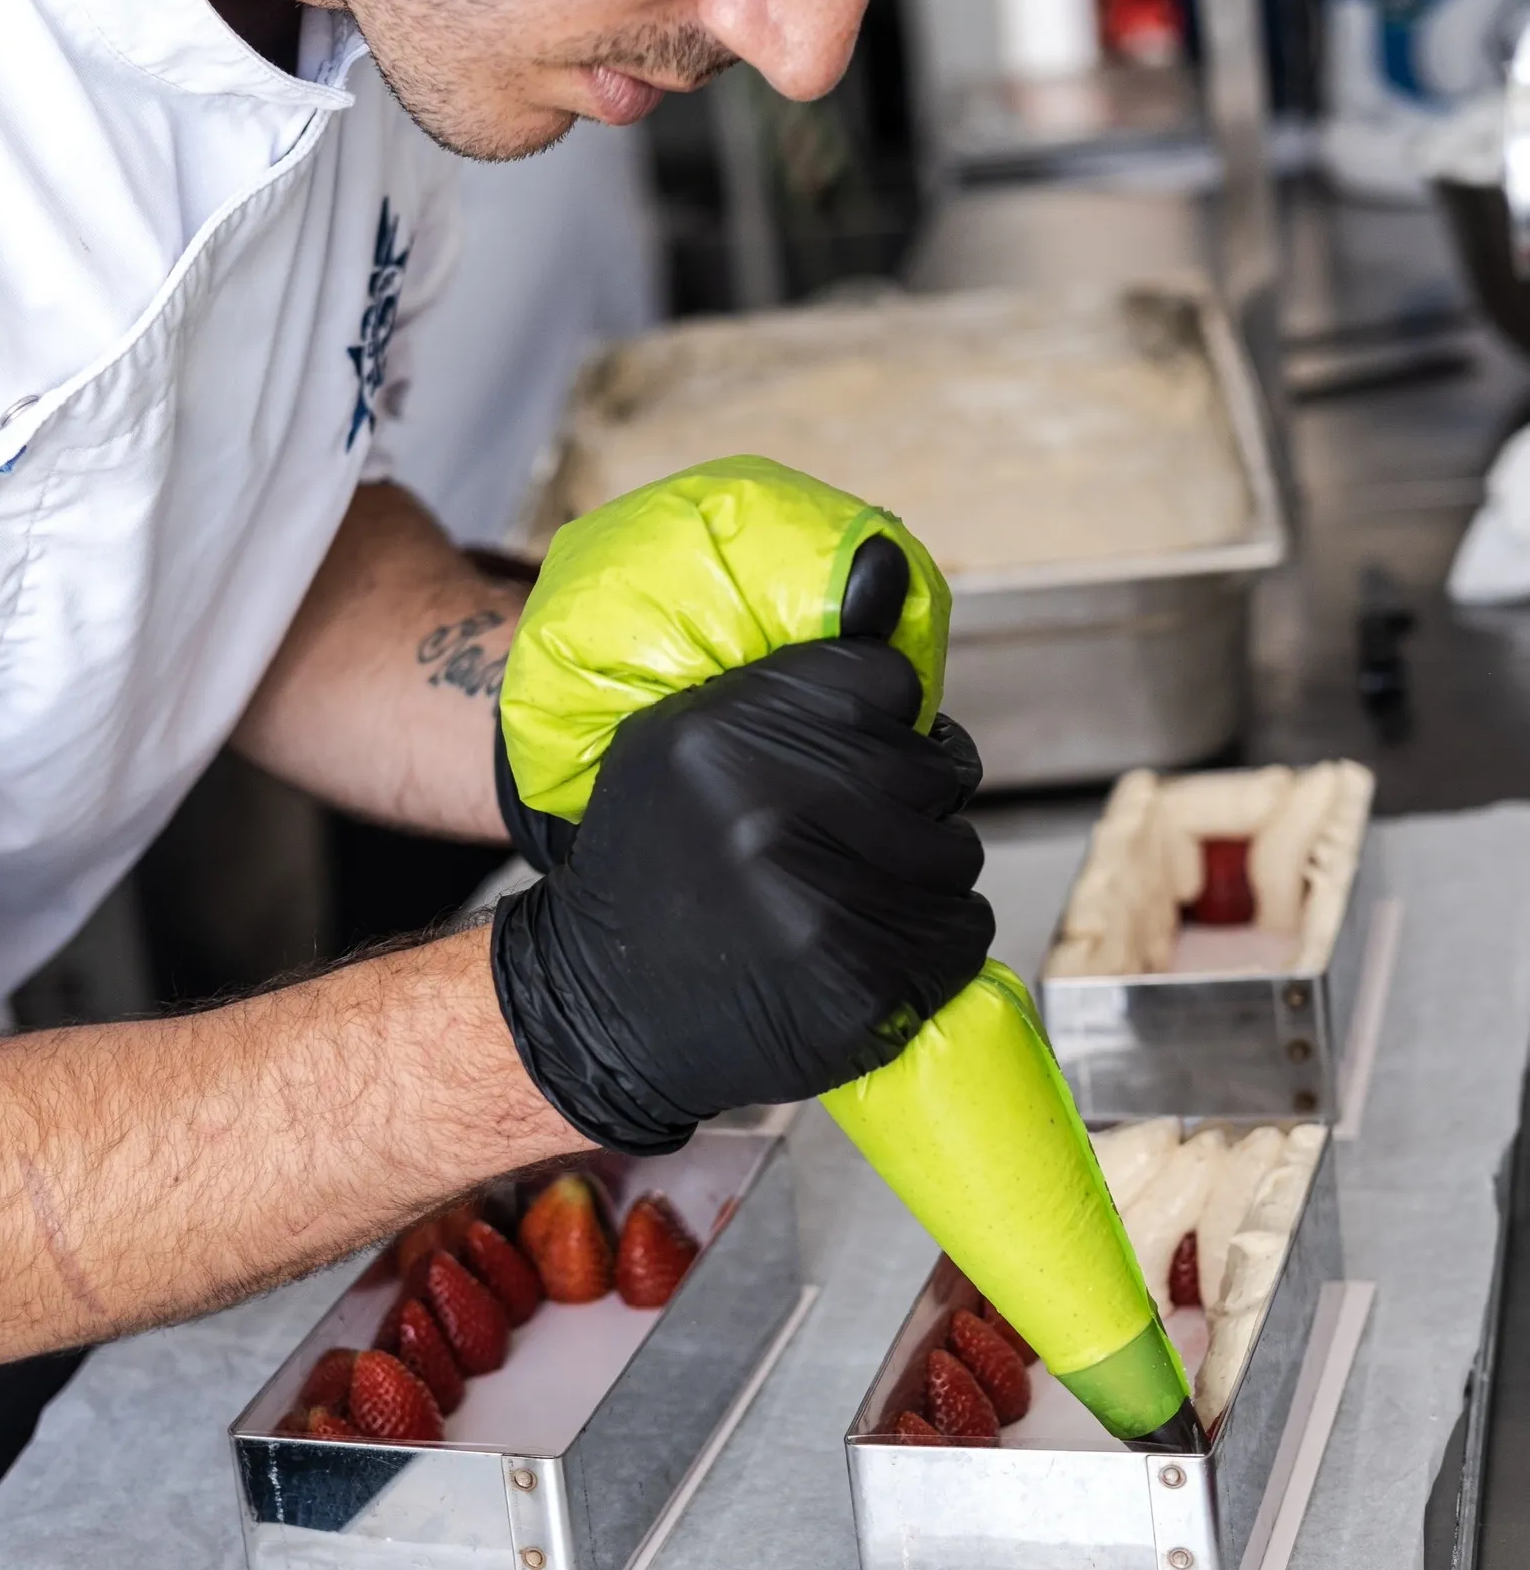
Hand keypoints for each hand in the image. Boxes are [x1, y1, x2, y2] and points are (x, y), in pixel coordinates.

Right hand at [490, 637, 995, 1153]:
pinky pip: (965, 931)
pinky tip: (870, 946)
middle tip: (854, 833)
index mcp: (723, 735)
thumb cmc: (654, 862)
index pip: (885, 681)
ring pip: (958, 852)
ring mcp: (820, 907)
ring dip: (923, 873)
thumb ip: (786, 669)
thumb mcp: (680, 739)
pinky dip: (935, 942)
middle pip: (936, 768)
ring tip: (853, 893)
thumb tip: (889, 561)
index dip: (880, 719)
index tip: (852, 754)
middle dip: (910, 798)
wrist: (604, 1009)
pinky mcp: (861, 986)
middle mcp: (772, 813)